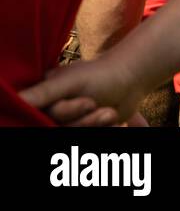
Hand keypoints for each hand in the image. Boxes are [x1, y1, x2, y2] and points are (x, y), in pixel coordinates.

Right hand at [20, 55, 147, 126]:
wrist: (132, 79)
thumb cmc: (102, 74)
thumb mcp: (71, 82)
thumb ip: (44, 93)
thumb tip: (17, 99)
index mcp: (43, 98)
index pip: (43, 117)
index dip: (67, 112)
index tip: (89, 102)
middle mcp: (52, 112)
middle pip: (61, 129)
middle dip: (86, 120)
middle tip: (104, 106)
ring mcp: (69, 122)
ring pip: (76, 134)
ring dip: (96, 125)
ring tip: (110, 112)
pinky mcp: (85, 129)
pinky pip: (90, 136)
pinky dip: (104, 130)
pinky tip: (115, 120)